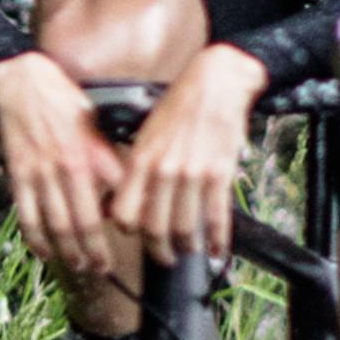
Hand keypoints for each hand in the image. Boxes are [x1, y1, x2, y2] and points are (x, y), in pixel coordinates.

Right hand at [0, 49, 125, 277]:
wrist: (25, 83)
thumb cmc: (68, 105)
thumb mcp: (100, 129)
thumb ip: (111, 162)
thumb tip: (123, 197)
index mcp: (92, 156)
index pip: (112, 201)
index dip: (121, 228)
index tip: (130, 242)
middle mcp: (66, 168)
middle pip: (83, 223)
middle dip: (95, 251)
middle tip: (104, 269)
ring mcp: (39, 174)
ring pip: (55, 225)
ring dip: (68, 251)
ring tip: (80, 265)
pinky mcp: (18, 177)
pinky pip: (27, 217)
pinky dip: (36, 240)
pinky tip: (45, 252)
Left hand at [108, 44, 264, 262]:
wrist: (215, 82)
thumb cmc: (178, 106)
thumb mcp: (145, 133)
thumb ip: (134, 169)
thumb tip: (120, 203)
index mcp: (140, 160)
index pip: (123, 214)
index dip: (128, 232)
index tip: (136, 235)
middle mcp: (163, 170)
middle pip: (153, 229)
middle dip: (158, 252)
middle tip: (164, 258)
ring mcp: (192, 174)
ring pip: (184, 229)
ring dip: (187, 247)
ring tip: (190, 250)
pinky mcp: (219, 174)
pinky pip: (217, 218)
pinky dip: (218, 240)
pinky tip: (218, 250)